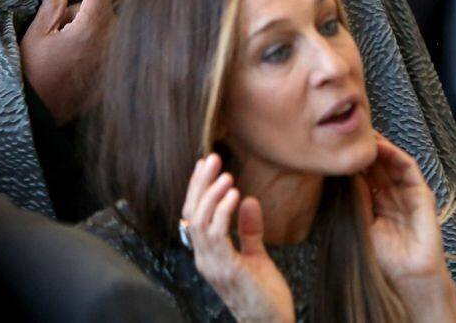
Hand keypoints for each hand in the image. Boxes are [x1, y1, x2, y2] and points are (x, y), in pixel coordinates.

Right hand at [19, 0, 113, 123]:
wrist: (36, 115)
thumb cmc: (31, 73)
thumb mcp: (37, 31)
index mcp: (91, 30)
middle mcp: (109, 45)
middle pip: (109, 11)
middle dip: (88, 11)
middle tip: (63, 24)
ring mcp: (113, 64)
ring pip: (112, 32)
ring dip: (95, 29)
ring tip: (69, 43)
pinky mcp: (113, 79)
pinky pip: (112, 53)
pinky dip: (98, 49)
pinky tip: (78, 59)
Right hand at [181, 154, 294, 322]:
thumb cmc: (263, 296)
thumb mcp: (256, 256)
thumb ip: (249, 230)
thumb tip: (248, 200)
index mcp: (208, 254)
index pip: (194, 215)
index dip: (197, 189)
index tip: (205, 165)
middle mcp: (205, 259)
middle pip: (192, 214)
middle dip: (200, 184)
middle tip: (212, 159)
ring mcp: (213, 265)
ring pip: (200, 222)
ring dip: (212, 195)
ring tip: (226, 176)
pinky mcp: (227, 269)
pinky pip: (217, 236)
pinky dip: (223, 212)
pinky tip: (234, 196)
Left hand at [359, 134, 455, 321]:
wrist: (407, 275)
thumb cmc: (383, 256)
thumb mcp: (362, 222)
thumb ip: (357, 197)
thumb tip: (347, 171)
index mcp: (376, 203)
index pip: (363, 175)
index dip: (352, 161)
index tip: (336, 146)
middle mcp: (391, 195)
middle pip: (376, 165)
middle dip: (363, 150)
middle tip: (347, 132)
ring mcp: (407, 193)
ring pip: (391, 162)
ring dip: (377, 147)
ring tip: (362, 135)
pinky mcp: (421, 194)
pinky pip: (408, 168)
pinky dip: (394, 154)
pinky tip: (380, 147)